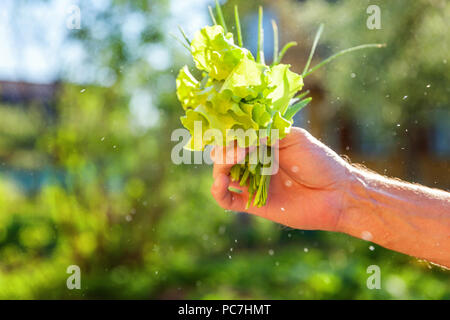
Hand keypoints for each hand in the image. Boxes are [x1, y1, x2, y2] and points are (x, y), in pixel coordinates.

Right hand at [210, 127, 353, 231]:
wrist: (337, 194)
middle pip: (226, 155)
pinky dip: (218, 191)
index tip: (231, 131)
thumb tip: (242, 136)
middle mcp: (255, 163)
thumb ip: (268, 134)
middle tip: (233, 151)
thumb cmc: (320, 162)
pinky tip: (221, 182)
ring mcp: (253, 183)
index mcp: (264, 144)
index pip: (237, 136)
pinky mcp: (253, 204)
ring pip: (223, 175)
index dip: (230, 133)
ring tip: (229, 164)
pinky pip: (227, 200)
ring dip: (219, 168)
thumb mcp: (294, 139)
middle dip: (224, 151)